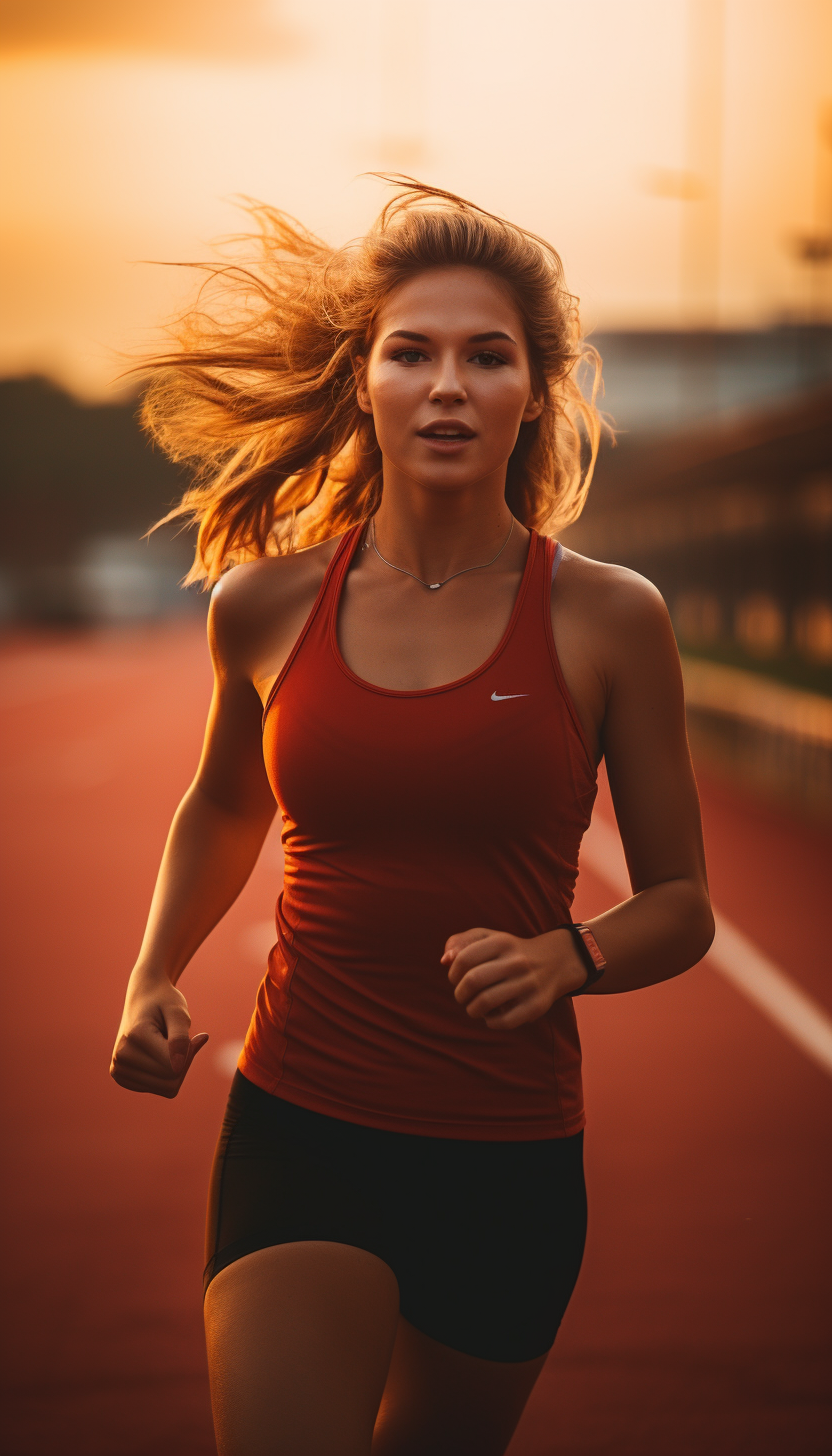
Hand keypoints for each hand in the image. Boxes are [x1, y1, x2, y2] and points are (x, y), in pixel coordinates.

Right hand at [110, 972, 208, 1097]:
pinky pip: (161, 1089)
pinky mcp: (122, 1077)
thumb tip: (178, 1066)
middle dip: (183, 1061)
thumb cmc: (164, 1002)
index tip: (186, 1031)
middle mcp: (121, 1056)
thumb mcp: (178, 1011)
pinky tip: (158, 1055)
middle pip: (172, 1081)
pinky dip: (167, 1074)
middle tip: (178, 1038)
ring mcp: (118, 1069)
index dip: (189, 1051)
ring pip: (167, 1089)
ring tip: (165, 1045)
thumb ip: (180, 1038)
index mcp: (134, 1037)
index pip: (175, 1066)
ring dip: (176, 1068)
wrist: (143, 998)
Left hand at [442, 927, 586, 1029]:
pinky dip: (490, 1022)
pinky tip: (490, 1016)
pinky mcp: (536, 1005)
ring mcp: (528, 984)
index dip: (453, 972)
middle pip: (473, 981)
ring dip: (471, 1009)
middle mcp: (516, 962)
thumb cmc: (510, 952)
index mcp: (502, 942)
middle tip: (462, 996)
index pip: (464, 958)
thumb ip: (461, 942)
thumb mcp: (488, 938)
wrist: (555, 962)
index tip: (455, 979)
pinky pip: (504, 1021)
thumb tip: (444, 960)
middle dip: (460, 993)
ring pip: (485, 1002)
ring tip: (473, 1007)